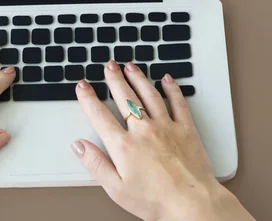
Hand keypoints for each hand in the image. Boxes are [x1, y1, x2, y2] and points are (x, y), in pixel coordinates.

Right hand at [72, 61, 253, 220]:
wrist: (192, 205)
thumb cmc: (156, 201)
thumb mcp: (116, 189)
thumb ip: (96, 164)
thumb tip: (79, 146)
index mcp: (124, 146)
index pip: (99, 115)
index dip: (88, 98)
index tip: (83, 86)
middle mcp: (143, 131)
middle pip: (124, 97)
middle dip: (114, 79)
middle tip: (108, 66)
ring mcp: (166, 127)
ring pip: (149, 94)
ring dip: (138, 77)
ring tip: (130, 66)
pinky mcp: (186, 129)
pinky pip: (178, 102)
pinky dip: (172, 89)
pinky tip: (167, 79)